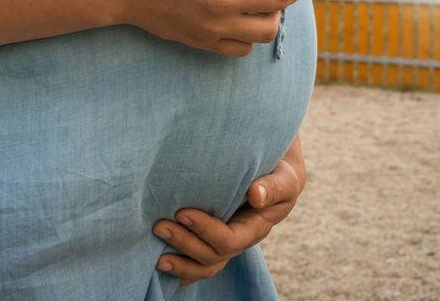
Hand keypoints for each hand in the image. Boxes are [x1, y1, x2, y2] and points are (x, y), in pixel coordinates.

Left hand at [152, 135, 306, 285]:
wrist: (276, 170)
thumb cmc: (279, 171)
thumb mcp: (284, 177)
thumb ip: (273, 186)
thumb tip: (256, 195)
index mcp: (256, 228)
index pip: (229, 239)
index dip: (205, 230)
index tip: (182, 212)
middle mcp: (240, 239)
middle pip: (212, 256)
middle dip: (185, 243)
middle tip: (158, 226)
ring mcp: (226, 242)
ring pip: (205, 265)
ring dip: (180, 263)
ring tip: (155, 258)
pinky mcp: (214, 238)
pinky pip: (199, 262)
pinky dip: (182, 268)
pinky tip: (160, 267)